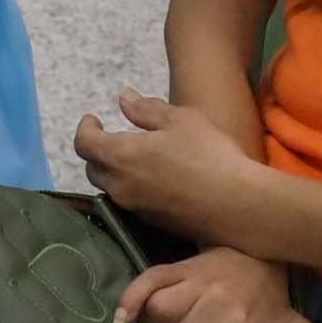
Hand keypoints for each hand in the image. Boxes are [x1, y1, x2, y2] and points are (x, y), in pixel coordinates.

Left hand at [73, 89, 272, 245]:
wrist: (238, 206)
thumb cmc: (209, 155)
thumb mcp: (180, 120)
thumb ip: (146, 109)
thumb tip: (123, 99)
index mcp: (120, 156)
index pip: (83, 143)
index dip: (85, 128)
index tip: (93, 119)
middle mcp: (121, 185)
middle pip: (93, 168)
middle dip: (98, 151)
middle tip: (113, 137)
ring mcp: (136, 208)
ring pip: (111, 188)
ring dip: (115, 171)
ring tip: (135, 158)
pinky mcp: (153, 223)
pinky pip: (131, 203)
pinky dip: (133, 188)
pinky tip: (156, 180)